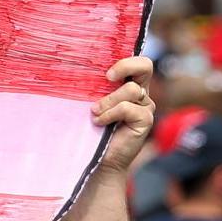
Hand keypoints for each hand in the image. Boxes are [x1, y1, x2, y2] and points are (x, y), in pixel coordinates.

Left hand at [91, 55, 156, 173]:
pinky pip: (128, 108)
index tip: (105, 72)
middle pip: (145, 66)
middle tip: (107, 77)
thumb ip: (95, 88)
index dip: (126, 61)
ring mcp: (145, 107)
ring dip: (108, 101)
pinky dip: (110, 113)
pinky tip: (99, 123)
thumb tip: (76, 68)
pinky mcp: (145, 120)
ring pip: (131, 90)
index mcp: (129, 84)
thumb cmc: (92, 129)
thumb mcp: (92, 102)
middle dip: (125, 67)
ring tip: (94, 113)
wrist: (100, 159)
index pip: (138, 63)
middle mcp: (141, 93)